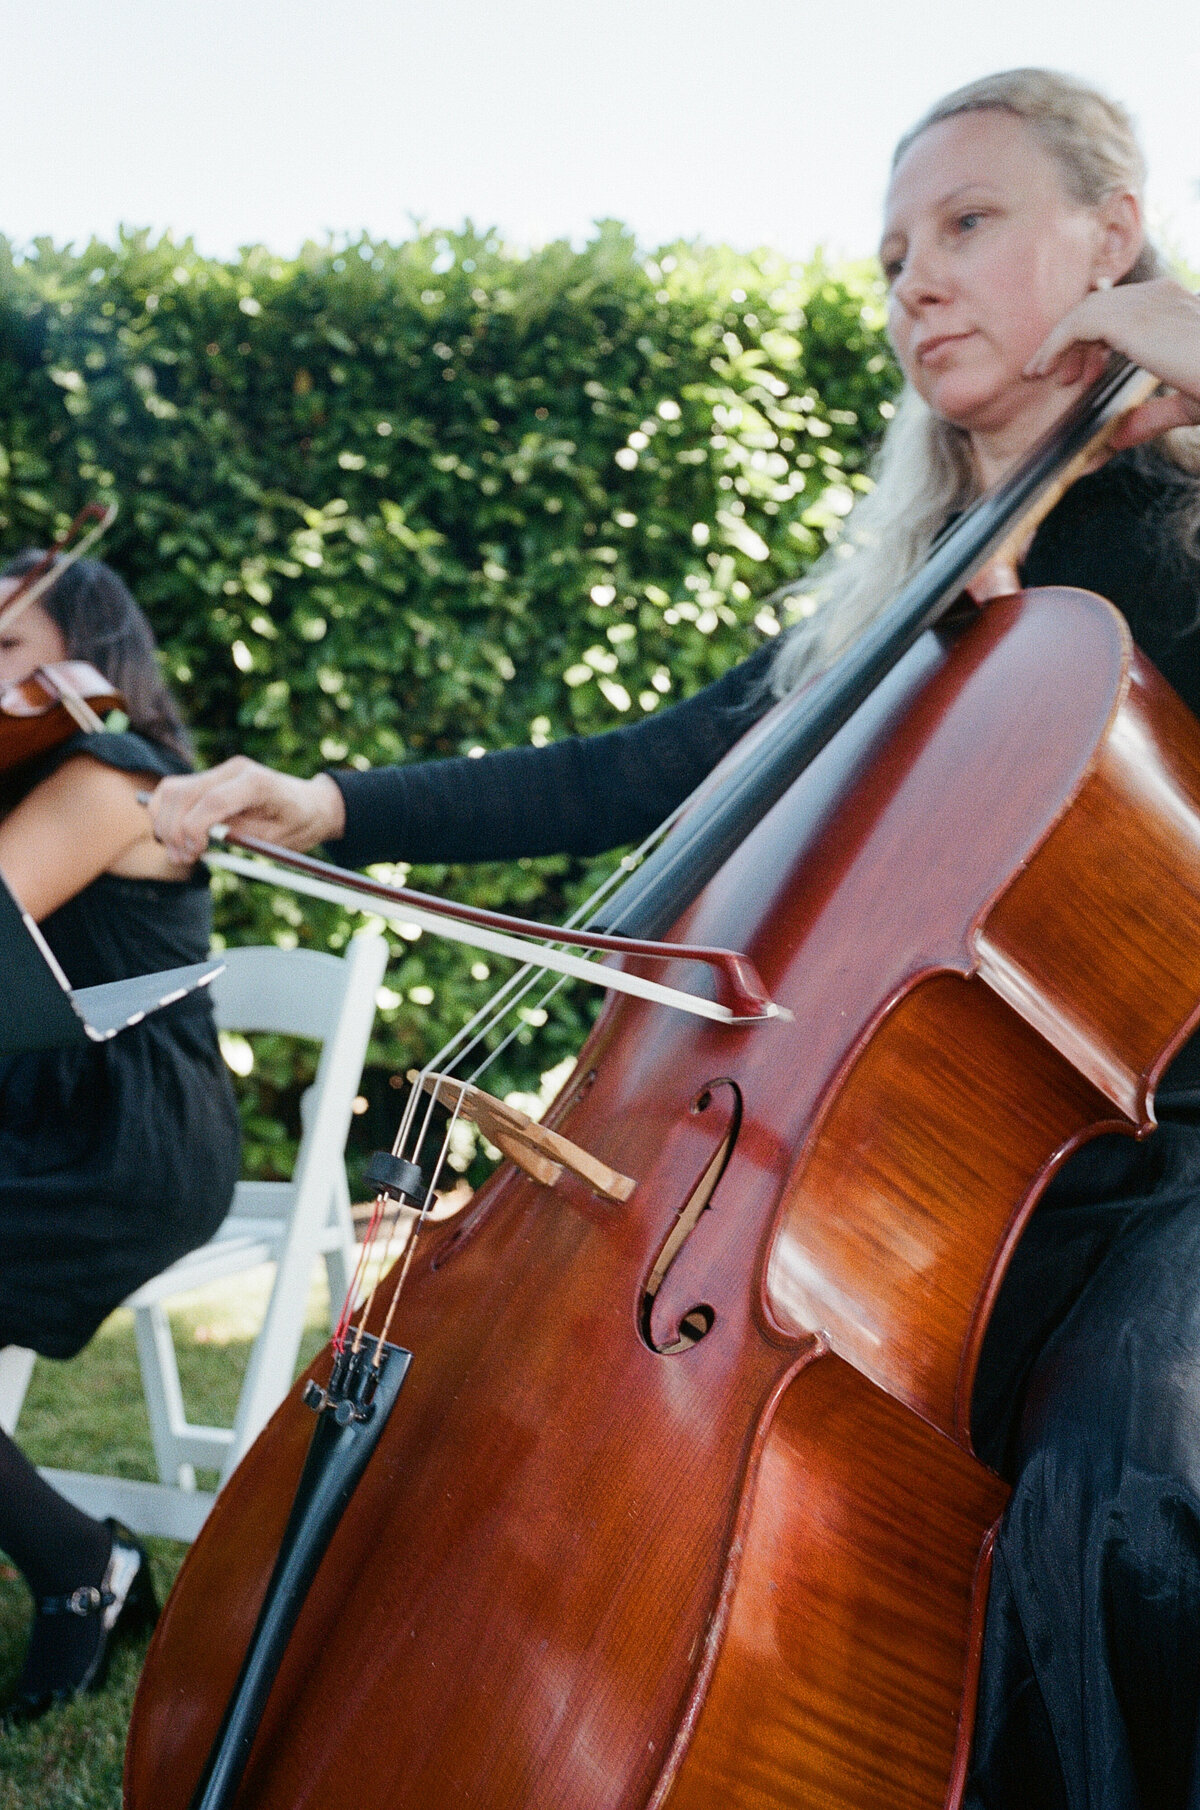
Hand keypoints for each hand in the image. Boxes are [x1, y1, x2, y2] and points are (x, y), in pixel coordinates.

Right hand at [148, 758, 345, 861]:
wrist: (309, 805)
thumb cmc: (298, 824)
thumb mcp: (278, 841)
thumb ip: (241, 839)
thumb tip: (201, 844)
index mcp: (258, 782)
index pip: (213, 799)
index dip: (195, 827)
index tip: (195, 852)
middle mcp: (234, 770)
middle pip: (184, 793)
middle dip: (174, 830)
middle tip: (184, 859)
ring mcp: (219, 771)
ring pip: (172, 790)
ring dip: (165, 824)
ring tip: (179, 853)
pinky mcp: (208, 779)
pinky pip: (173, 791)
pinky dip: (164, 813)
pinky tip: (175, 837)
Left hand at [1024, 278, 1199, 449]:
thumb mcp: (1187, 404)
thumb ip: (1151, 416)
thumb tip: (1118, 439)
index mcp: (1179, 307)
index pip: (1126, 309)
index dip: (1098, 338)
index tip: (1083, 371)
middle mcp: (1162, 296)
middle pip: (1102, 307)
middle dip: (1076, 341)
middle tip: (1060, 377)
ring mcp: (1147, 303)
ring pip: (1085, 312)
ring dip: (1060, 343)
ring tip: (1043, 374)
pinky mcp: (1130, 319)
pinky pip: (1078, 324)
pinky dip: (1056, 345)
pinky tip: (1044, 369)